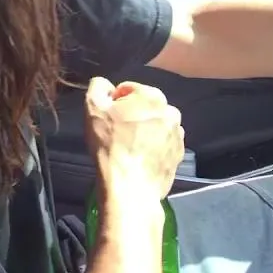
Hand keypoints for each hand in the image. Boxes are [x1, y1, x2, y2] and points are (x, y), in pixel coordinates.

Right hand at [86, 78, 184, 200]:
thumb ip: (98, 86)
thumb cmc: (111, 145)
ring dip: (143, 131)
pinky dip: (152, 147)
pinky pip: (162, 144)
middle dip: (131, 115)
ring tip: (128, 148)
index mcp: (152, 96)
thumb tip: (105, 85)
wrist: (130, 188)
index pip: (128, 89)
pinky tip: (139, 158)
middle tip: (116, 133)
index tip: (107, 118)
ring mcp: (178, 135)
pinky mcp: (179, 155)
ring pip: (155, 125)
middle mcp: (171, 112)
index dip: (114, 102)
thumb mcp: (93, 108)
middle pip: (144, 107)